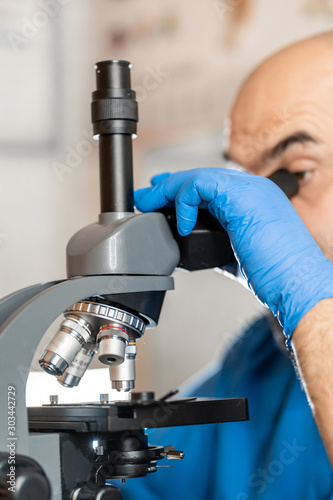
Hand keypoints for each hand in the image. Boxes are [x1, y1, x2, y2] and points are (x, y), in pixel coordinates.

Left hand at [135, 168, 332, 342]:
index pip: (211, 186)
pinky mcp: (241, 196)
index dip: (182, 189)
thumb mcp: (238, 253)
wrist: (297, 283)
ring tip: (147, 203)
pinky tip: (180, 223)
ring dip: (168, 190)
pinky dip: (183, 201)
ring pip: (197, 178)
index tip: (161, 198)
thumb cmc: (275, 273)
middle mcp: (252, 188)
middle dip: (168, 187)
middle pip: (201, 179)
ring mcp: (249, 189)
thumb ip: (216, 241)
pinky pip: (200, 186)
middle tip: (146, 198)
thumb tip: (189, 243)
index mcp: (253, 199)